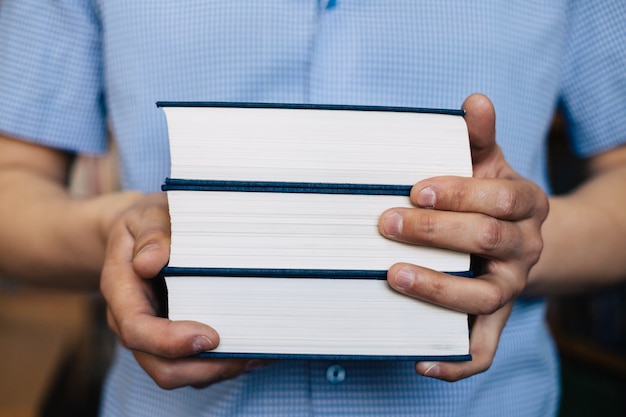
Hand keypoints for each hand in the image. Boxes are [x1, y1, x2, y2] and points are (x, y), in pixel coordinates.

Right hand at [100, 192, 260, 388]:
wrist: (141, 234)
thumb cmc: (148, 223)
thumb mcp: (147, 217)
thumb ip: (150, 235)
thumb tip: (150, 262)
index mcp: (122, 292)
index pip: (137, 330)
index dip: (171, 341)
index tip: (210, 337)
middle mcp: (134, 322)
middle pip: (161, 367)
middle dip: (204, 368)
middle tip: (246, 354)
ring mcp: (155, 336)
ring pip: (182, 372)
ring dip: (220, 370)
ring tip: (259, 354)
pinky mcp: (175, 339)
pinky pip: (196, 366)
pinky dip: (224, 363)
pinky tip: (255, 348)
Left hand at [378, 94, 548, 380]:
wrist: (512, 235)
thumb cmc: (486, 194)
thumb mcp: (486, 162)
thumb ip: (477, 137)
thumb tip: (475, 101)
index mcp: (525, 204)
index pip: (501, 197)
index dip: (460, 193)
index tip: (415, 189)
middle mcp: (524, 248)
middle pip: (488, 241)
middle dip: (435, 231)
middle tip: (386, 223)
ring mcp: (510, 287)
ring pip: (485, 295)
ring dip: (438, 288)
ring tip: (393, 276)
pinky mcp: (493, 319)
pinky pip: (482, 348)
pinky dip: (455, 361)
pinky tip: (418, 360)